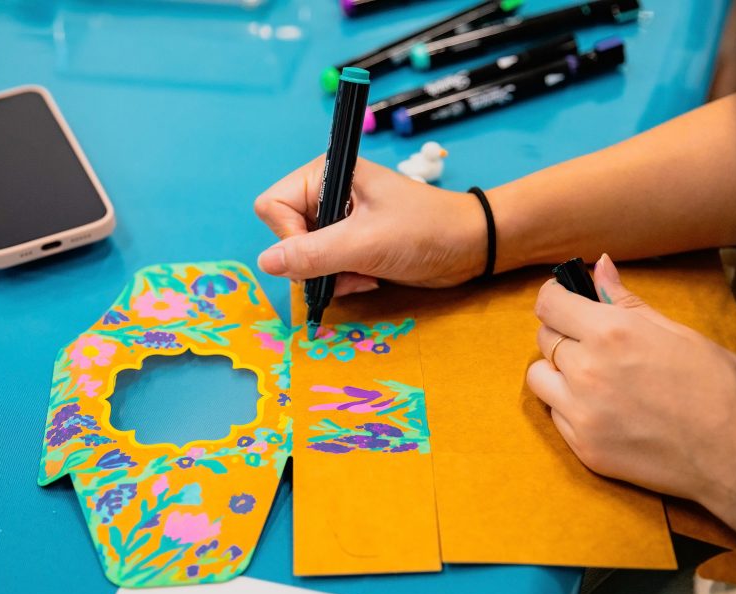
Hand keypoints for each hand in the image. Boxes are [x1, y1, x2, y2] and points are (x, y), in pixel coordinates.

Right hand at [253, 156, 486, 295]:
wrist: (470, 245)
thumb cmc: (425, 231)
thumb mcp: (366, 243)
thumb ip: (313, 254)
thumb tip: (264, 263)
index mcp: (325, 173)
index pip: (273, 207)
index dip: (289, 238)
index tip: (321, 254)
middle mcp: (327, 192)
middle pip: (286, 234)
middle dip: (314, 261)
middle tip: (347, 268)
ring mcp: (339, 218)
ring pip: (304, 257)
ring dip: (331, 275)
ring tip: (364, 275)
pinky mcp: (351, 241)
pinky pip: (325, 266)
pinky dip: (342, 279)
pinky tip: (369, 278)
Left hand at [525, 254, 735, 530]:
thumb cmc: (722, 388)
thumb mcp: (679, 332)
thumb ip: (628, 301)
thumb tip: (599, 266)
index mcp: (612, 333)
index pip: (549, 304)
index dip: (556, 297)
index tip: (566, 300)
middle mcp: (587, 370)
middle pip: (544, 339)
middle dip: (563, 333)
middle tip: (593, 342)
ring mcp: (581, 412)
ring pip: (539, 378)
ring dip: (557, 372)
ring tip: (593, 377)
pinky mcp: (583, 447)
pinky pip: (556, 415)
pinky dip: (570, 407)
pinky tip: (605, 409)